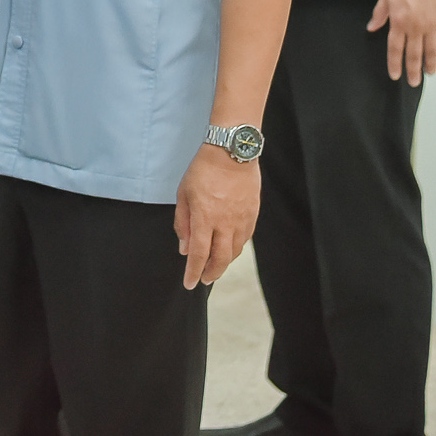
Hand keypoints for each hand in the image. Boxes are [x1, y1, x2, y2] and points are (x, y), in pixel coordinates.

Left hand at [175, 144, 259, 287]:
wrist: (232, 152)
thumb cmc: (202, 170)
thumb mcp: (183, 194)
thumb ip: (183, 223)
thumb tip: (184, 248)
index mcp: (204, 217)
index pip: (199, 254)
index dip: (193, 272)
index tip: (189, 283)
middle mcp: (225, 223)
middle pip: (220, 259)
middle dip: (211, 273)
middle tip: (204, 279)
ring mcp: (241, 219)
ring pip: (235, 251)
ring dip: (224, 262)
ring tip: (215, 265)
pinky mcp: (253, 214)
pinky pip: (245, 239)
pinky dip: (236, 248)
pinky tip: (229, 249)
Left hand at [368, 0, 435, 84]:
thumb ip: (380, 13)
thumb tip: (371, 28)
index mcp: (399, 22)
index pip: (395, 49)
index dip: (395, 64)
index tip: (395, 76)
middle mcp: (416, 27)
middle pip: (414, 54)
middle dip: (413, 71)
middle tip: (413, 83)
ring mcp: (433, 24)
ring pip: (431, 50)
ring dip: (430, 64)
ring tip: (430, 73)